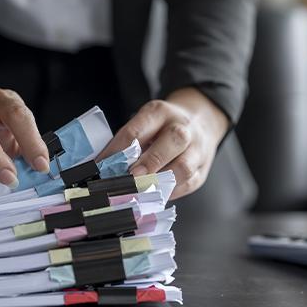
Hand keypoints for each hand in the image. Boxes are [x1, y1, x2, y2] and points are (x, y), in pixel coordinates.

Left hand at [99, 87, 228, 198]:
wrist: (201, 120)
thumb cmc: (164, 126)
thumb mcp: (145, 122)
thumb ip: (128, 142)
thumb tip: (104, 166)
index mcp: (160, 112)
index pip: (138, 130)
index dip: (119, 150)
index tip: (103, 167)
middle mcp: (182, 127)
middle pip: (172, 141)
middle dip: (150, 161)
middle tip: (132, 177)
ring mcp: (197, 148)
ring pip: (185, 166)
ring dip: (162, 180)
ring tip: (143, 190)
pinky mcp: (203, 169)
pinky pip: (190, 182)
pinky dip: (172, 192)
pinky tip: (157, 194)